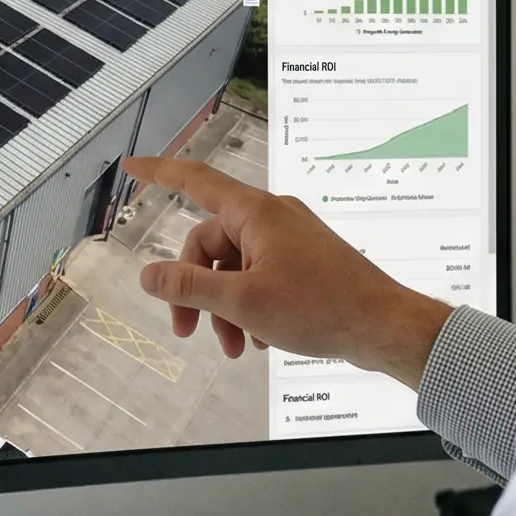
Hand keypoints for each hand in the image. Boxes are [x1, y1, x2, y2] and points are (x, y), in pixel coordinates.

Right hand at [122, 154, 452, 387]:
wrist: (384, 326)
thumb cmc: (320, 307)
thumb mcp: (243, 301)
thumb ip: (190, 287)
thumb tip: (148, 276)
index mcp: (256, 213)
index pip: (196, 181)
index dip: (160, 173)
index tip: (131, 167)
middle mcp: (272, 218)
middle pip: (211, 243)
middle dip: (196, 289)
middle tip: (188, 331)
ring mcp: (290, 239)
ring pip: (235, 266)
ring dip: (225, 306)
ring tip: (234, 348)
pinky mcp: (305, 262)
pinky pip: (261, 276)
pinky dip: (251, 306)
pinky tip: (259, 340)